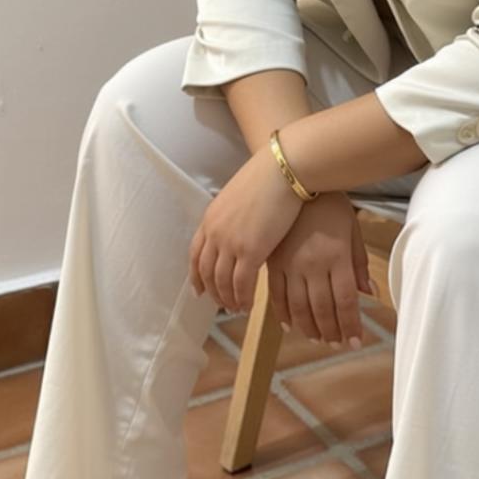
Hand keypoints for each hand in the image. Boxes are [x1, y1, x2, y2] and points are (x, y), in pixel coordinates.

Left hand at [189, 146, 307, 313]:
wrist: (282, 170)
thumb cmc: (269, 177)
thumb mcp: (240, 196)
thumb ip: (233, 215)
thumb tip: (238, 226)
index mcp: (211, 218)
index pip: (196, 253)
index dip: (196, 275)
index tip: (199, 290)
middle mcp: (215, 233)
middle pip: (206, 271)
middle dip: (212, 291)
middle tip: (221, 304)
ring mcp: (231, 243)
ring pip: (222, 281)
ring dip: (228, 298)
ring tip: (237, 308)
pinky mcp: (250, 251)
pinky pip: (241, 284)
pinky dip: (242, 298)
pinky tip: (248, 306)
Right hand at [263, 193, 373, 347]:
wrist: (295, 179)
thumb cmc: (330, 204)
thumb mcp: (352, 229)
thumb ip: (359, 263)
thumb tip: (369, 293)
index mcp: (337, 257)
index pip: (346, 301)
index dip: (351, 326)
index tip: (356, 342)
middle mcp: (313, 265)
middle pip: (322, 309)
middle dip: (331, 332)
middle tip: (336, 344)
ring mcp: (290, 265)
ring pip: (298, 307)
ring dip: (309, 328)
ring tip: (317, 339)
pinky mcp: (272, 261)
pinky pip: (276, 295)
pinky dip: (283, 314)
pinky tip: (290, 326)